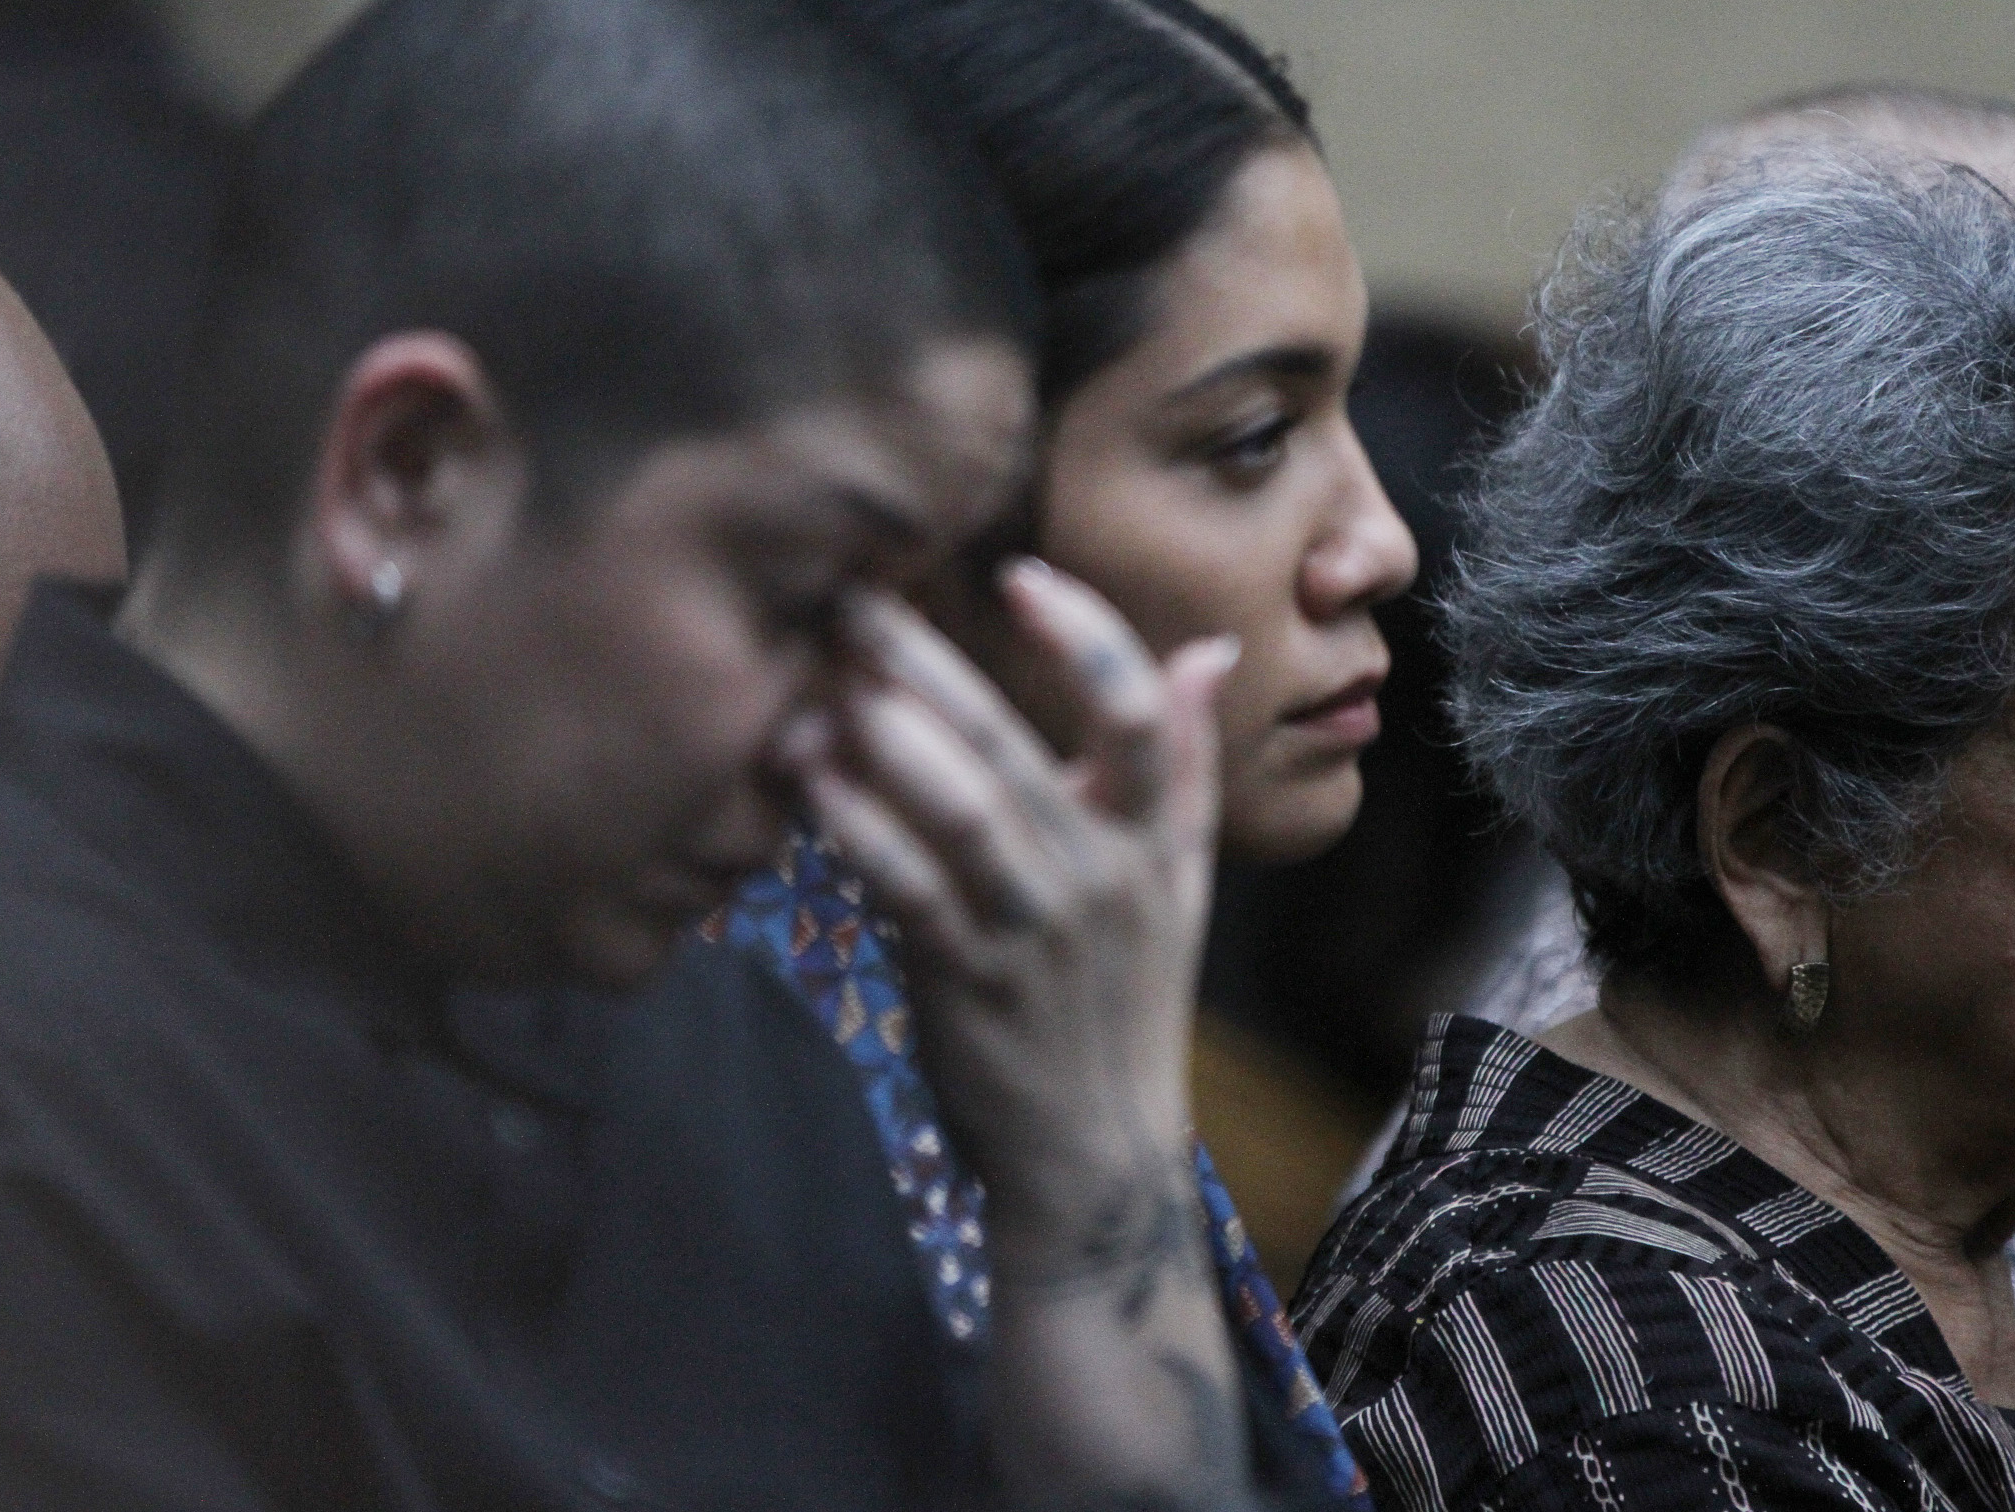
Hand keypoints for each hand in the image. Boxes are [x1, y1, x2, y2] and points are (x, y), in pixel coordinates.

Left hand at [792, 560, 1236, 1263]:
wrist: (1095, 1147)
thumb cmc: (1123, 996)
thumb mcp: (1179, 880)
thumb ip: (1185, 762)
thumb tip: (1207, 651)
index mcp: (1157, 837)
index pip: (1139, 712)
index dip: (1084, 634)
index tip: (1019, 575)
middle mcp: (1104, 874)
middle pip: (1013, 742)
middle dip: (925, 662)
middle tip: (855, 599)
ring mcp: (1036, 928)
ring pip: (960, 806)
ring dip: (882, 736)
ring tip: (817, 682)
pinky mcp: (968, 978)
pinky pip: (906, 885)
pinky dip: (855, 824)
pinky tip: (807, 778)